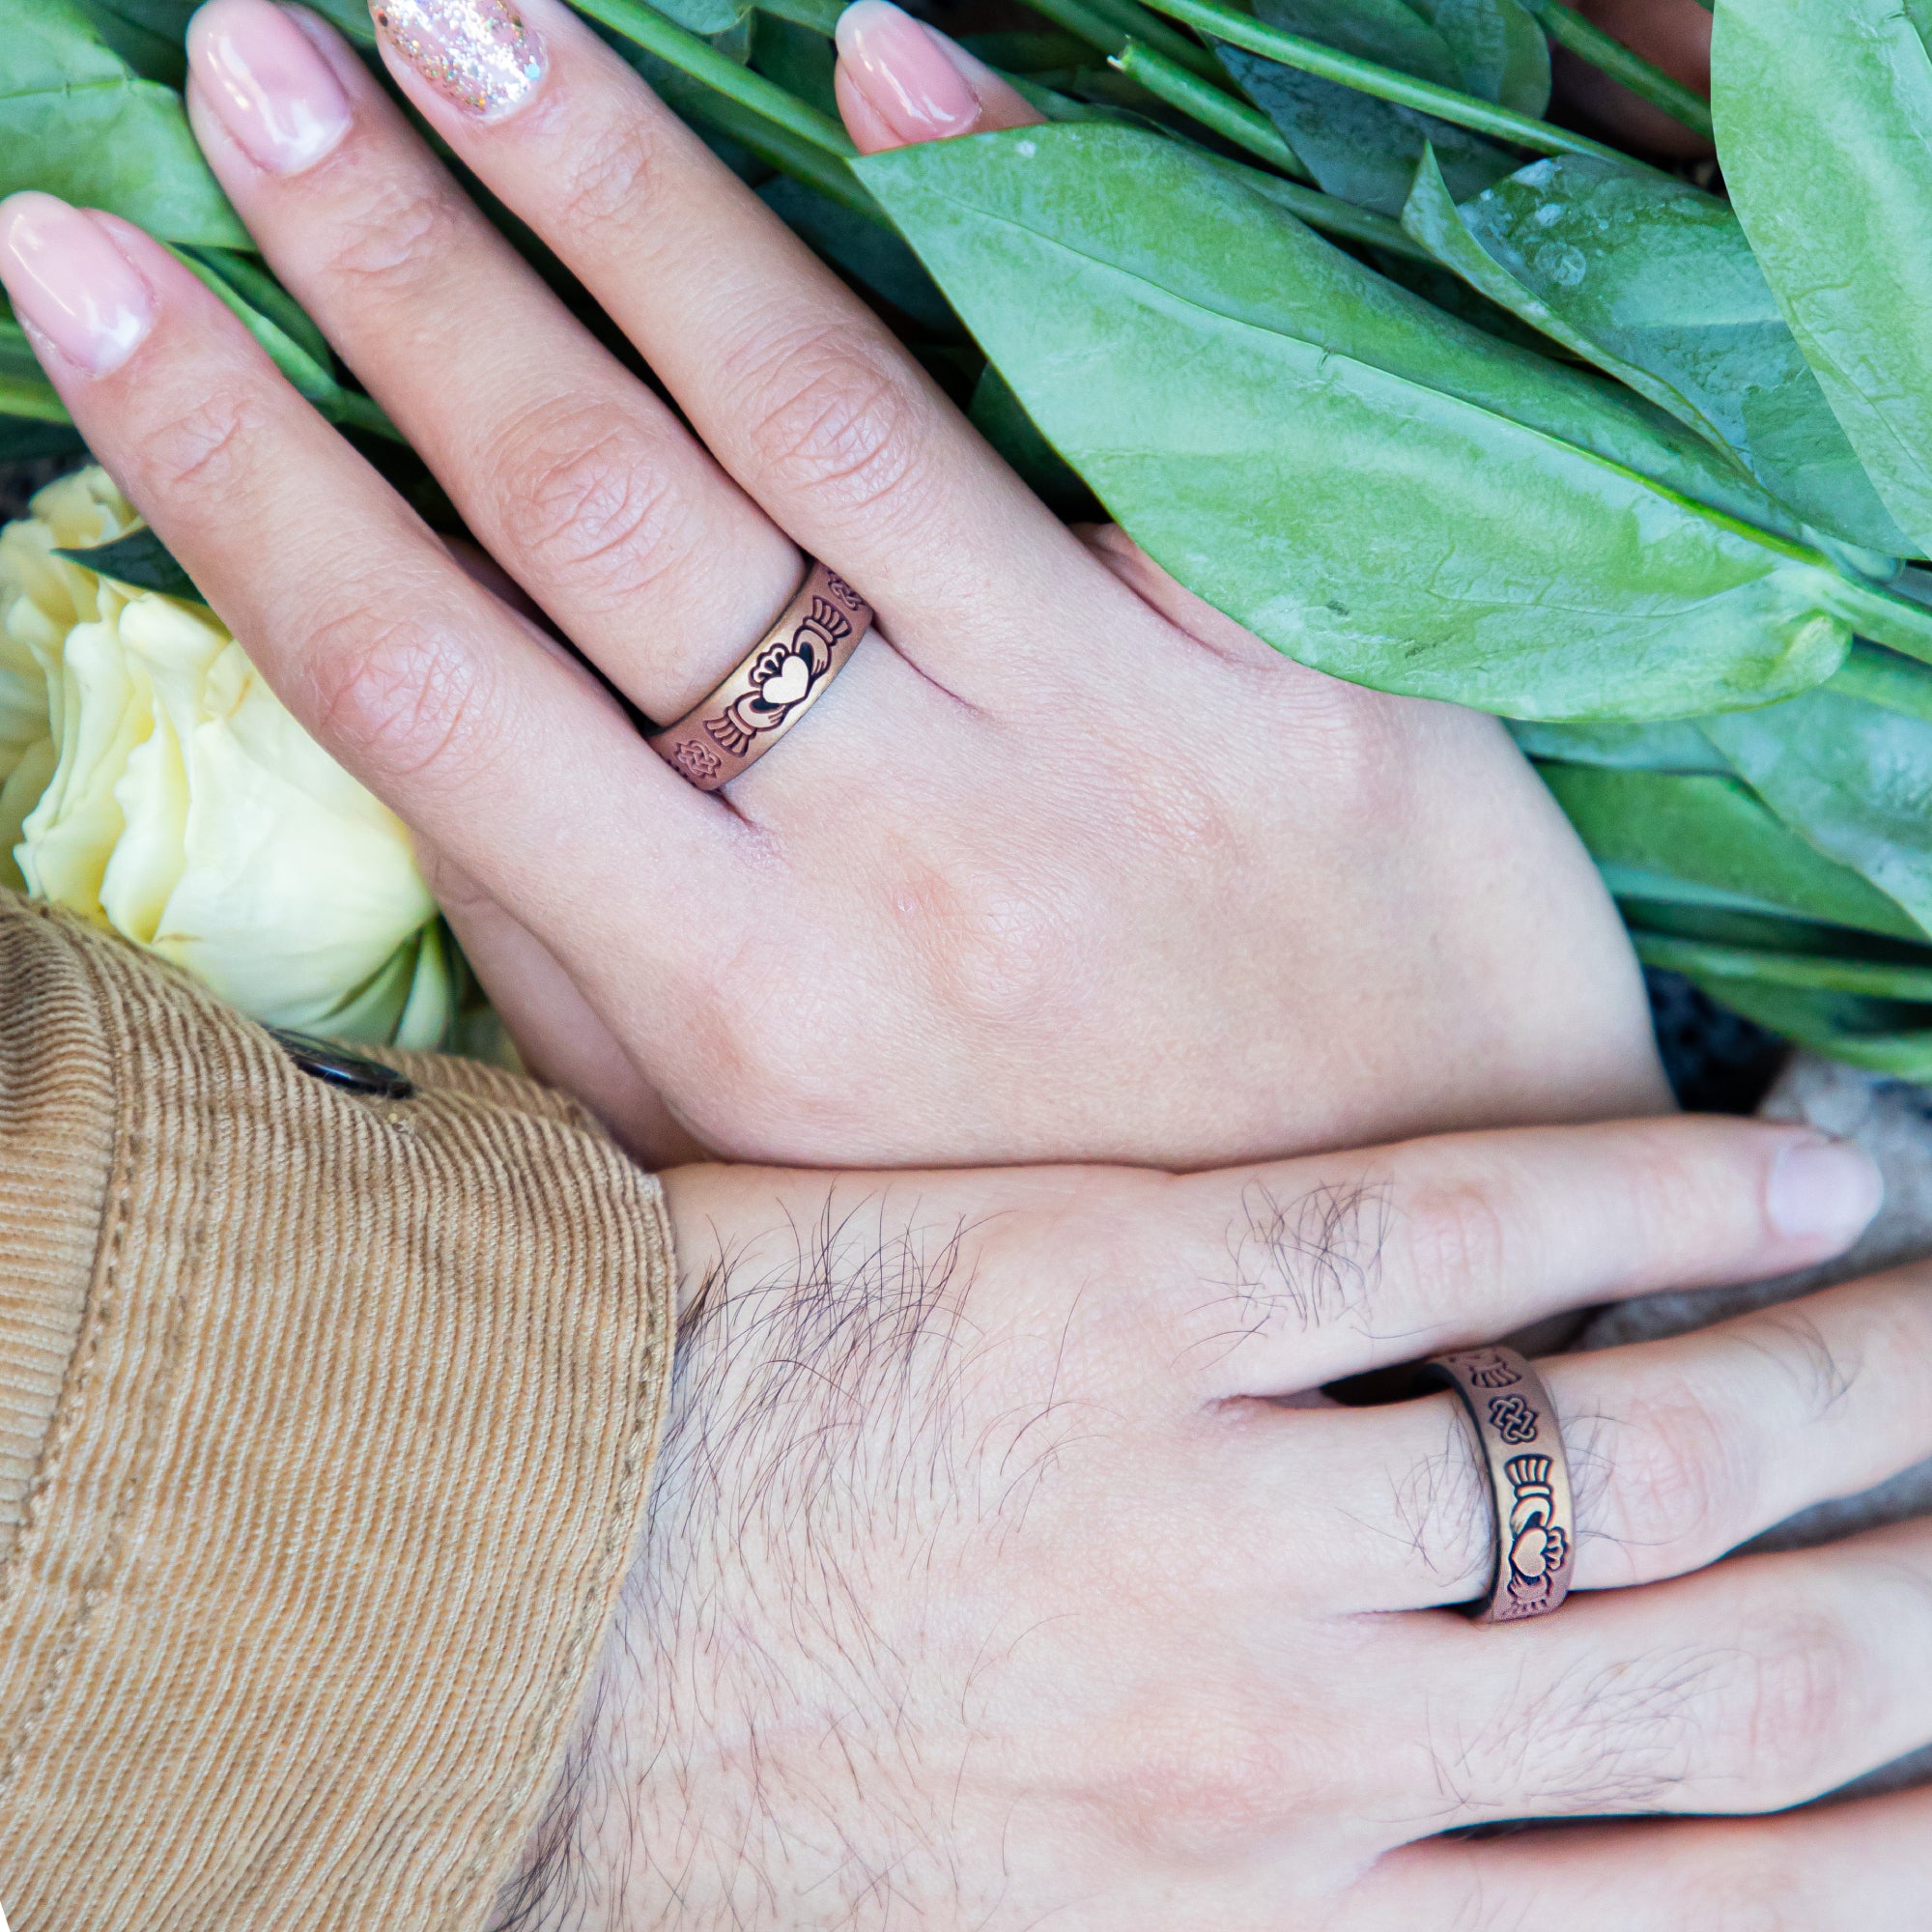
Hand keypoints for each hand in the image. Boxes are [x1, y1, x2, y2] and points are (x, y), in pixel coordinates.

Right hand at [0, 0, 1665, 1168]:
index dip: (223, 450)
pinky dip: (1013, 224)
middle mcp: (907, 857)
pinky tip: (886, 64)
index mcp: (738, 1004)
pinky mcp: (1314, 686)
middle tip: (258, 48)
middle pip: (599, 501)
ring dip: (623, 188)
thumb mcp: (762, 1167)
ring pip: (834, 414)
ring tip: (464, 13)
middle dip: (399, 261)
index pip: (414, 673)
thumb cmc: (1049, 1220)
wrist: (1410, 1275)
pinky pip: (1147, 424)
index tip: (83, 265)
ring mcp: (1121, 748)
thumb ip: (580, 962)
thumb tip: (392, 709)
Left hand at [499, 1118, 1928, 1925]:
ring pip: (1628, 1443)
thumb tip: (1425, 1884)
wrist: (484, 1604)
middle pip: (1721, 1675)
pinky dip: (1634, 1197)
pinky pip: (1444, 1238)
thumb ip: (1234, 1927)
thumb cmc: (707, 1796)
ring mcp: (1215, 1507)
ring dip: (1834, 1376)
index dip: (1874, 1835)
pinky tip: (1778, 1156)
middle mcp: (1292, 1748)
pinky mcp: (1120, 1287)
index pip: (1690, 1912)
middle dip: (1914, 1593)